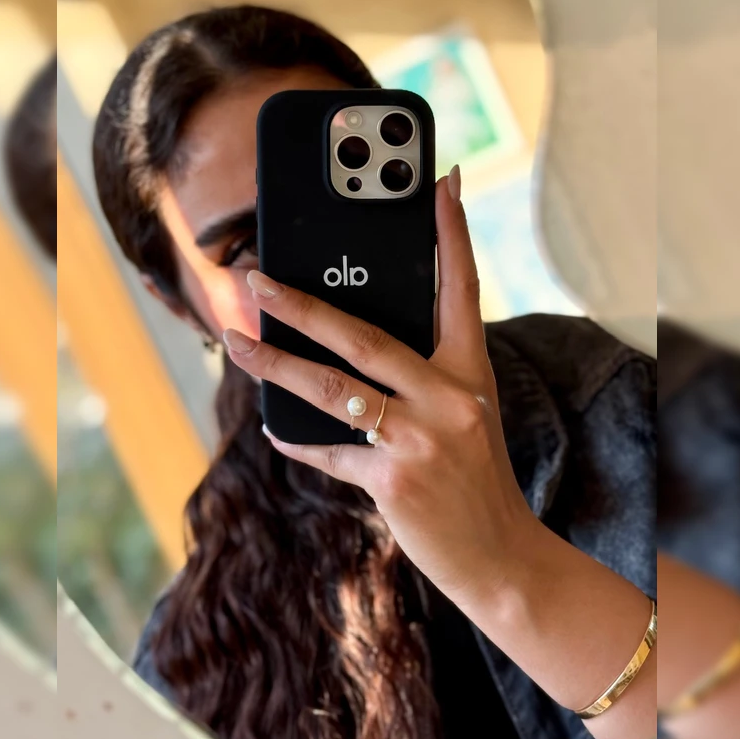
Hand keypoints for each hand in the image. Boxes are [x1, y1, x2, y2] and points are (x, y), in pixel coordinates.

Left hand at [223, 165, 537, 604]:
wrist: (502, 556)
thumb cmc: (476, 478)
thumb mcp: (465, 415)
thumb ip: (421, 379)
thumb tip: (350, 348)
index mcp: (471, 373)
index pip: (461, 288)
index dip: (451, 234)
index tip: (441, 182)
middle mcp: (450, 398)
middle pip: (365, 335)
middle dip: (304, 304)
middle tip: (257, 277)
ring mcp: (422, 440)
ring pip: (332, 389)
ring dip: (275, 364)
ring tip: (236, 341)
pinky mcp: (395, 482)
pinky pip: (331, 452)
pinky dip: (299, 441)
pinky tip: (275, 429)